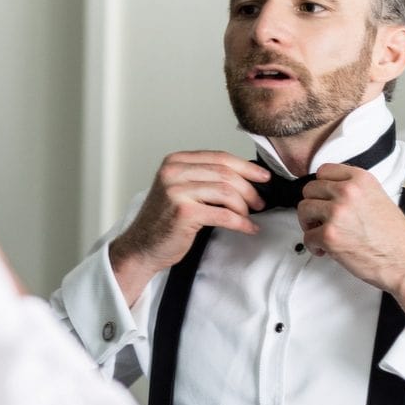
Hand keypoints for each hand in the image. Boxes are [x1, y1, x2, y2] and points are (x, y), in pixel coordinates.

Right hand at [109, 151, 270, 305]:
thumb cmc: (163, 222)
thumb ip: (203, 178)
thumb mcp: (179, 190)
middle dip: (249, 188)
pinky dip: (241, 223)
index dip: (246, 167)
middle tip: (259, 202)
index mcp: (175, 162)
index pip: (219, 157)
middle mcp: (173, 172)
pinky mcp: (184, 213)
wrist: (141, 247)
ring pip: (227, 192)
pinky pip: (224, 215)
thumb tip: (243, 177)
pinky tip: (247, 228)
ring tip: (249, 216)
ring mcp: (177, 191)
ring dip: (244, 206)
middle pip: (225, 173)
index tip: (263, 177)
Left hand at [297, 163, 404, 317]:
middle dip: (313, 205)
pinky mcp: (329, 235)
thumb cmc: (396, 237)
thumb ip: (354, 191)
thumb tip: (330, 193)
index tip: (323, 198)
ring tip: (321, 233)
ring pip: (304, 210)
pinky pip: (307, 237)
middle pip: (310, 189)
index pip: (324, 171)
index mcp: (360, 180)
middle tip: (321, 219)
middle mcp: (347, 192)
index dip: (321, 186)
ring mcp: (337, 213)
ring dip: (309, 224)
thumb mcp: (378, 198)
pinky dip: (313, 246)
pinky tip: (326, 250)